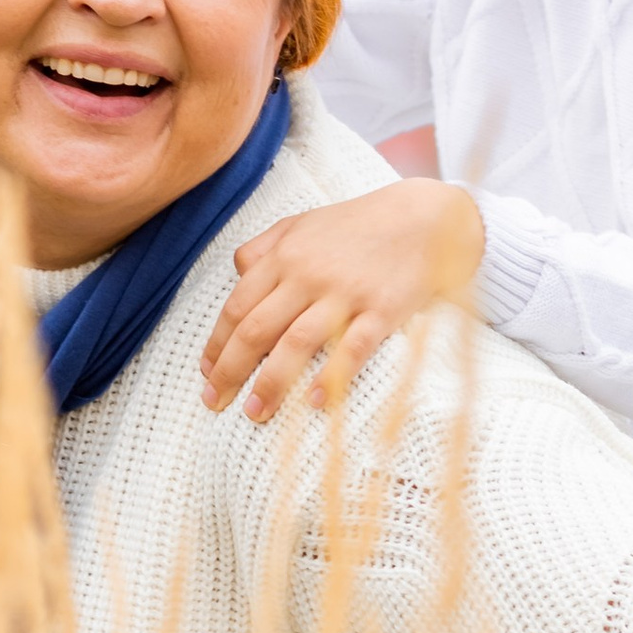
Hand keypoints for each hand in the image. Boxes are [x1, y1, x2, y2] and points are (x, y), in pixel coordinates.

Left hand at [202, 180, 486, 417]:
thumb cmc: (361, 225)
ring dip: (270, 383)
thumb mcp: (304, 224)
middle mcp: (308, 275)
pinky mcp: (382, 310)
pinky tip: (315, 403)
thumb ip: (265, 246)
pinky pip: (351, 348)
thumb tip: (237, 271)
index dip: (217, 344)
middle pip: (256, 329)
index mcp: (285, 256)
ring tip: (255, 413)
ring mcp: (345, 293)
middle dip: (230, 371)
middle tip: (215, 402)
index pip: (237, 306)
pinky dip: (330, 376)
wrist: (425, 219)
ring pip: (295, 343)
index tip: (207, 374)